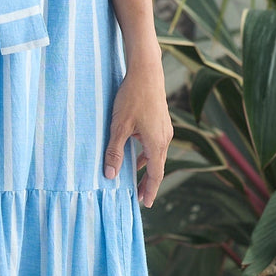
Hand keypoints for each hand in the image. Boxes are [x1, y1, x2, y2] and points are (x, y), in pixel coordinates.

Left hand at [103, 59, 172, 207]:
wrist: (146, 72)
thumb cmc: (132, 98)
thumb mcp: (119, 126)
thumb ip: (114, 152)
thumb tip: (110, 176)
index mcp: (157, 143)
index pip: (156, 174)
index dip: (150, 190)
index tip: (146, 204)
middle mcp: (165, 138)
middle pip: (158, 167)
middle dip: (149, 183)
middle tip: (140, 198)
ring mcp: (164, 129)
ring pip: (157, 155)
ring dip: (148, 168)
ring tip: (137, 180)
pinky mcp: (160, 121)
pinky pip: (155, 144)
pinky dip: (147, 154)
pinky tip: (137, 155)